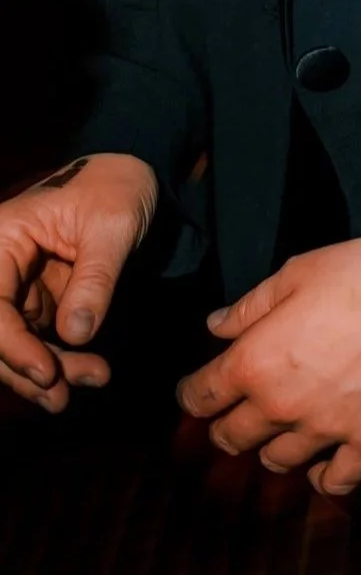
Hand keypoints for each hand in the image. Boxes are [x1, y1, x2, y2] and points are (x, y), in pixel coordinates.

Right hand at [0, 153, 157, 408]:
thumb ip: (95, 278)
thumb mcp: (113, 226)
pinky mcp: (39, 303)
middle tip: (63, 396)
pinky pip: (39, 341)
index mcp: (3, 239)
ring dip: (45, 372)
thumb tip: (76, 334)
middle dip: (24, 369)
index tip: (47, 372)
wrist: (134, 177)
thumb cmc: (117, 188)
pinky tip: (88, 374)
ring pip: (15, 345)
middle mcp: (1, 267)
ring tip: (89, 381)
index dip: (11, 345)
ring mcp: (19, 289)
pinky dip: (60, 361)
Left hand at [177, 237, 360, 496]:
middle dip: (225, 428)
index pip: (202, 396)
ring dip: (273, 450)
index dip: (193, 394)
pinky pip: (338, 481)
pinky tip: (323, 468)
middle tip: (233, 418)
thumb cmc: (360, 272)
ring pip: (279, 462)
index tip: (197, 392)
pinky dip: (325, 480)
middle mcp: (282, 405)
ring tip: (282, 435)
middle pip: (232, 438)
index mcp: (255, 362)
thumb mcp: (294, 273)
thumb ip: (249, 307)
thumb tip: (216, 327)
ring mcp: (327, 429)